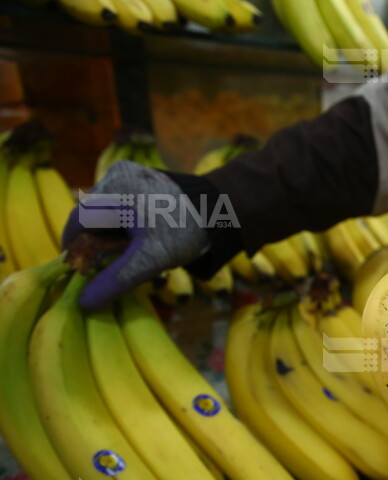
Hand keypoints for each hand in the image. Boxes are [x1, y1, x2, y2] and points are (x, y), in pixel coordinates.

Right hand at [61, 161, 210, 310]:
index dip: (74, 249)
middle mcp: (115, 174)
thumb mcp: (150, 259)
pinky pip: (116, 206)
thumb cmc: (184, 233)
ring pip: (102, 213)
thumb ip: (117, 279)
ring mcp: (126, 174)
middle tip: (108, 266)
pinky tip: (136, 238)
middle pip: (89, 217)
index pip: (77, 222)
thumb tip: (84, 303)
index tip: (81, 271)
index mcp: (113, 188)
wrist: (218, 213)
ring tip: (128, 251)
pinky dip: (120, 225)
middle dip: (95, 243)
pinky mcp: (136, 179)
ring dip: (108, 235)